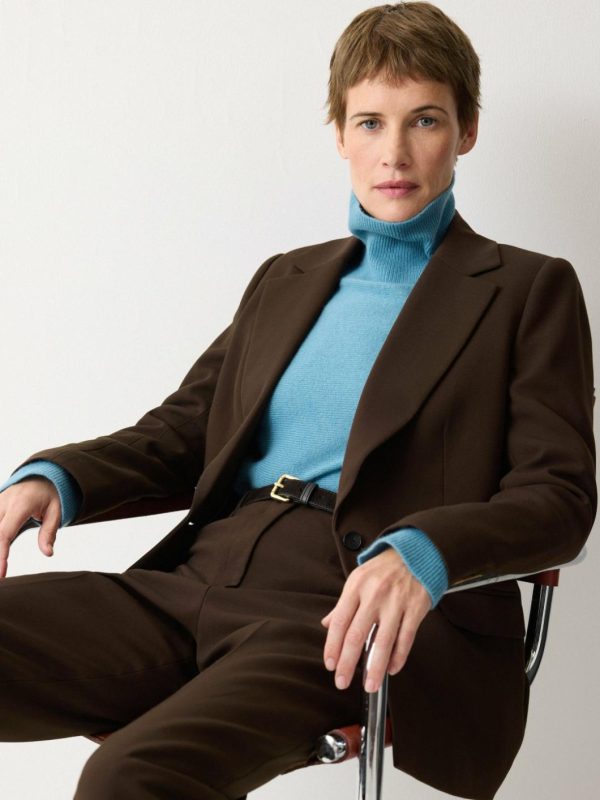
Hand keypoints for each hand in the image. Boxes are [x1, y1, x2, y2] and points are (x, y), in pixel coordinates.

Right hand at [0, 478, 60, 578]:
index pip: (4, 534)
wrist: (42, 476)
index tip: (1, 574)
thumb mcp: (56, 511)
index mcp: (20, 504)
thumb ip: (49, 532)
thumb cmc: (50, 494)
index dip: (0, 555)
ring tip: (0, 568)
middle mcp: (3, 502)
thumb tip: (48, 553)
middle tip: (0, 577)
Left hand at [321, 547, 430, 692]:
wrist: (415, 553)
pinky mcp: (415, 608)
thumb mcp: (358, 580)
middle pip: (357, 635)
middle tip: (342, 682)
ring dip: (375, 668)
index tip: (331, 665)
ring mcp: (395, 602)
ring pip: (383, 641)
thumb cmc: (383, 569)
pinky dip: (398, 657)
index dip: (333, 646)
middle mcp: (374, 594)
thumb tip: (327, 625)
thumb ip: (343, 604)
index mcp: (356, 587)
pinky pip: (405, 638)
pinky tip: (391, 669)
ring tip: (370, 685)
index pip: (340, 622)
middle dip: (348, 663)